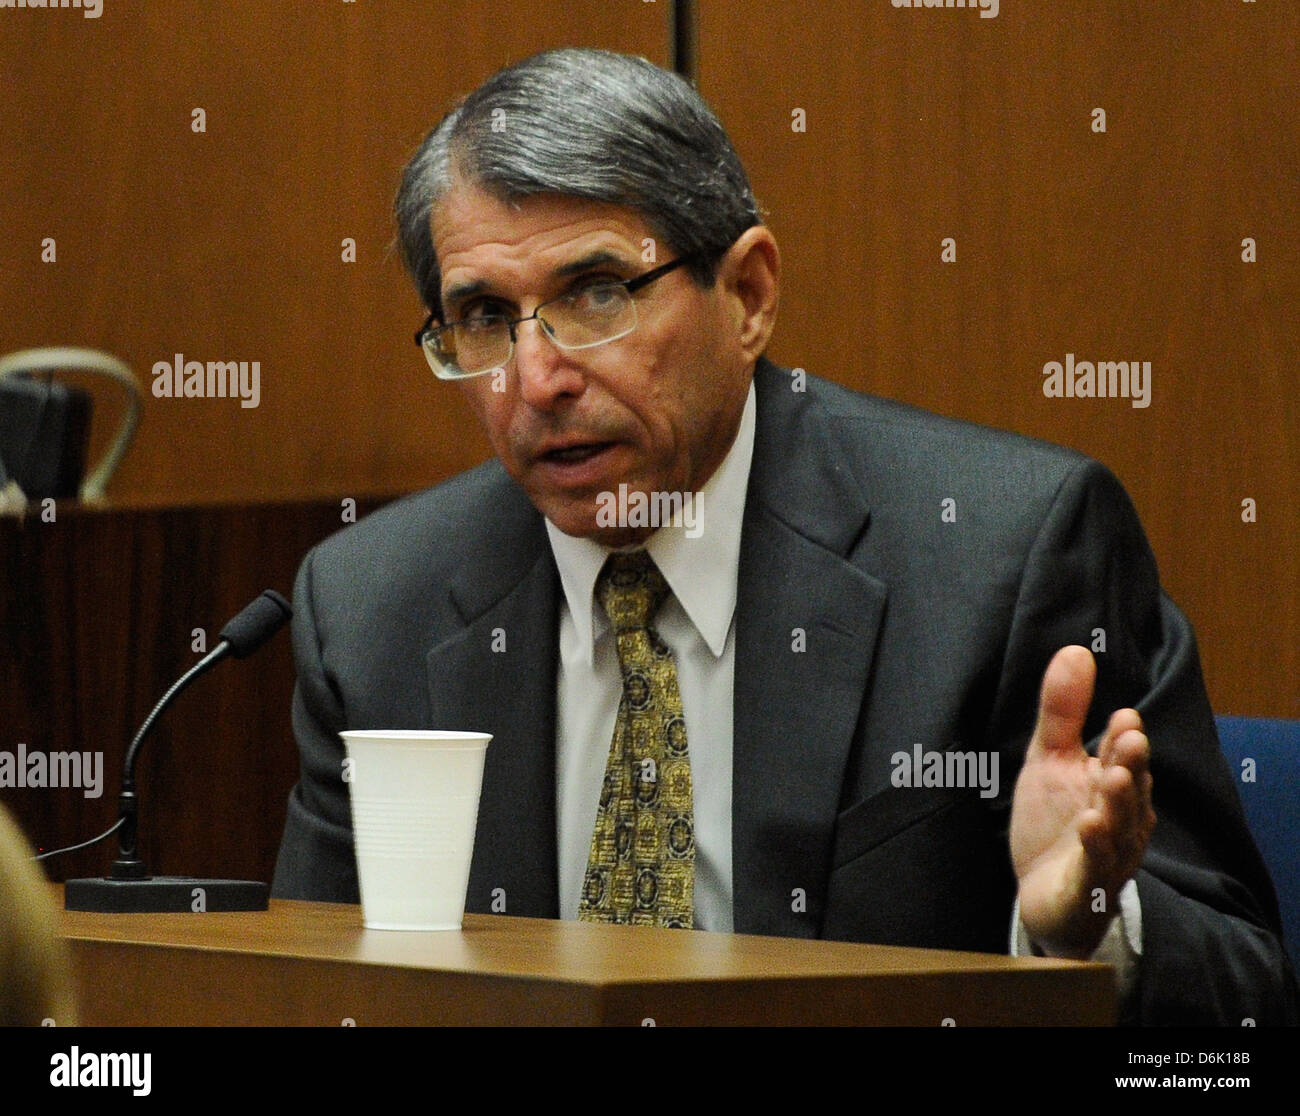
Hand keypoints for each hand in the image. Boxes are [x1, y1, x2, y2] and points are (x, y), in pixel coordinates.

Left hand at [1010, 645, 1155, 957]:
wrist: (1043, 895)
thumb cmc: (1054, 822)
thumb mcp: (1048, 760)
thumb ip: (1062, 711)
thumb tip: (1076, 649)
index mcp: (1112, 783)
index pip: (1120, 757)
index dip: (1121, 739)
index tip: (1124, 716)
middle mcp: (1121, 817)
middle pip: (1129, 788)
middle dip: (1130, 764)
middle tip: (1129, 738)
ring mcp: (1109, 853)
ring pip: (1119, 827)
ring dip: (1118, 803)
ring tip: (1112, 777)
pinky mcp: (1088, 886)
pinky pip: (1095, 866)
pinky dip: (1095, 847)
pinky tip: (1089, 825)